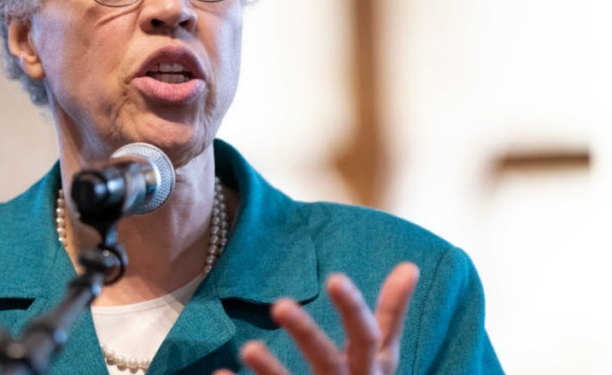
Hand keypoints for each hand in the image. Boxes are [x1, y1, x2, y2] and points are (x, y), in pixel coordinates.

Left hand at [216, 262, 418, 374]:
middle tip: (281, 304)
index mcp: (372, 370)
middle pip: (329, 361)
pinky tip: (220, 374)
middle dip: (308, 335)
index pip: (367, 335)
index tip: (335, 279)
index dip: (353, 309)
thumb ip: (393, 313)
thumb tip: (409, 266)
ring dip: (272, 371)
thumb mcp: (385, 356)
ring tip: (247, 347)